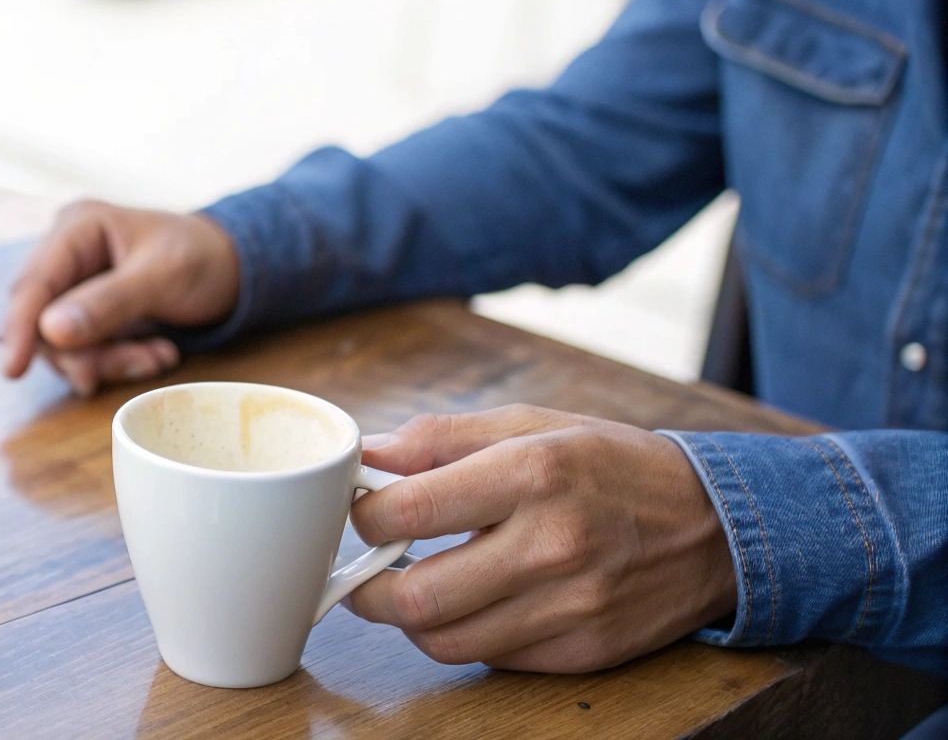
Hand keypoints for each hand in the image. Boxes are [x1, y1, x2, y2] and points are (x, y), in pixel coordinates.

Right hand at [1, 200, 240, 394]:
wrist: (235, 270)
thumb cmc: (203, 258)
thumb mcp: (163, 277)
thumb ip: (109, 302)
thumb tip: (51, 331)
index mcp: (78, 229)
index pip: (33, 282)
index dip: (20, 327)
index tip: (13, 370)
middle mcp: (68, 256)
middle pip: (41, 319)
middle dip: (84, 352)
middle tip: (133, 364)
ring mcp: (77, 287)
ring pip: (63, 344)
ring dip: (107, 361)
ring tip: (156, 358)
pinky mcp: (90, 315)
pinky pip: (85, 352)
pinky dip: (118, 362)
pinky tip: (155, 355)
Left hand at [345, 404, 735, 672]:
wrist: (718, 526)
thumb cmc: (614, 466)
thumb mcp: (532, 424)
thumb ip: (442, 438)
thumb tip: (370, 455)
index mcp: (533, 473)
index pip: (408, 512)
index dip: (365, 515)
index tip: (364, 511)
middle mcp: (552, 544)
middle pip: (416, 596)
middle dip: (368, 588)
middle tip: (364, 571)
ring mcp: (572, 606)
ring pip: (446, 640)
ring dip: (412, 619)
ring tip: (411, 589)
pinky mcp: (585, 651)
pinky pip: (492, 658)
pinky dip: (467, 635)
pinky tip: (473, 604)